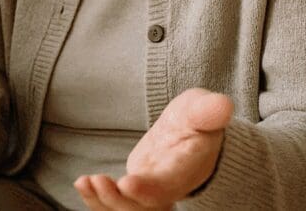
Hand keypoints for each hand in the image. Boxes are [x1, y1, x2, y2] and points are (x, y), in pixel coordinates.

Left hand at [74, 88, 232, 209]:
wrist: (193, 135)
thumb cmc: (197, 119)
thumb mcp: (203, 109)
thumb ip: (209, 110)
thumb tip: (223, 104)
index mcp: (186, 169)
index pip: (168, 186)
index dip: (148, 190)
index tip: (126, 183)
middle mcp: (168, 188)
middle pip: (144, 207)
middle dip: (119, 201)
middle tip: (97, 180)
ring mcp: (151, 194)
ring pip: (128, 210)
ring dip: (104, 203)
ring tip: (84, 182)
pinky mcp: (135, 193)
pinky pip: (116, 205)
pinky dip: (98, 201)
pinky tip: (83, 183)